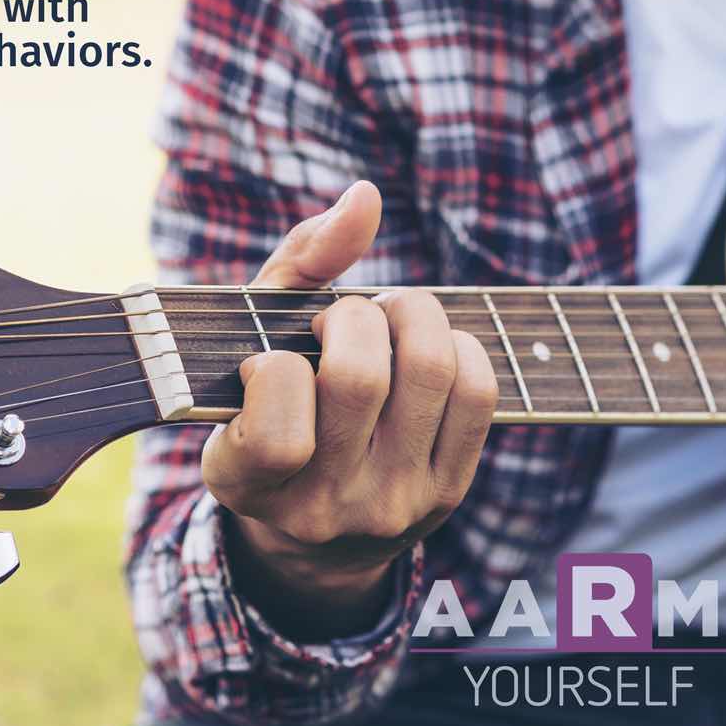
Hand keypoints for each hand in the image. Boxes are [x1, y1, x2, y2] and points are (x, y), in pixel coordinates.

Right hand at [201, 181, 498, 640]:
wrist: (317, 530)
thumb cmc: (273, 407)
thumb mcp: (255, 341)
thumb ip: (300, 262)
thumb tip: (367, 195)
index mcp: (246, 482)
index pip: (275, 432)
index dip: (276, 371)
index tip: (270, 364)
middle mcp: (320, 507)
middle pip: (360, 378)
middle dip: (354, 316)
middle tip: (342, 319)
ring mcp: (391, 503)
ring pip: (430, 372)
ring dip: (411, 316)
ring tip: (387, 324)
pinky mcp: (446, 493)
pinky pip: (478, 391)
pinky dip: (458, 346)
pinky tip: (425, 350)